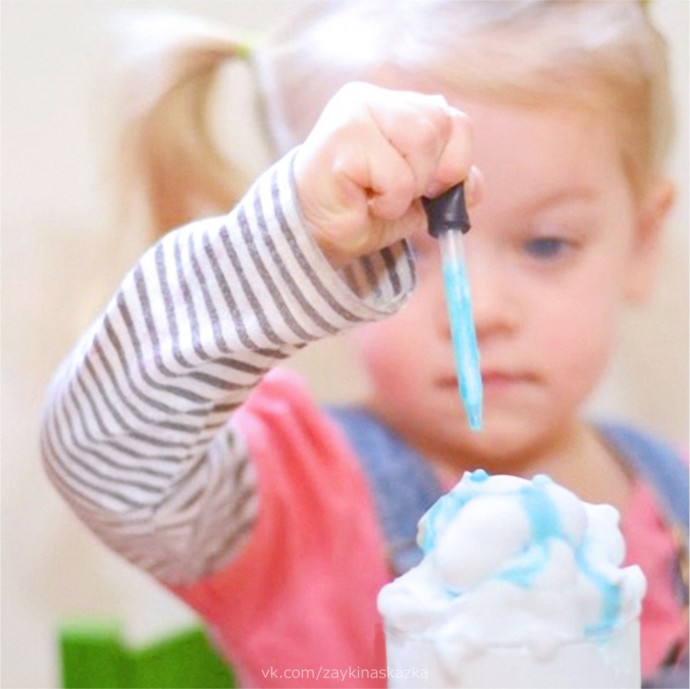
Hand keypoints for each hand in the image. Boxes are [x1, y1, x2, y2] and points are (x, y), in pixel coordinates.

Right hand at [293, 82, 475, 266]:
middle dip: (433, 174)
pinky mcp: (342, 138)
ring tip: (380, 198)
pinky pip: (399, 176)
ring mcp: (356, 113)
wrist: (317, 237)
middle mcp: (374, 99)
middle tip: (404, 196)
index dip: (457, 160)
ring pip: (424, 141)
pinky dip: (391, 203)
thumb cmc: (362, 212)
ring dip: (411, 188)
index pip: (453, 118)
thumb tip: (471, 186)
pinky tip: (363, 202)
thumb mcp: (418, 197)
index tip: (435, 191)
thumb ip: (450, 183)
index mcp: (394, 106)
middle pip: (441, 123)